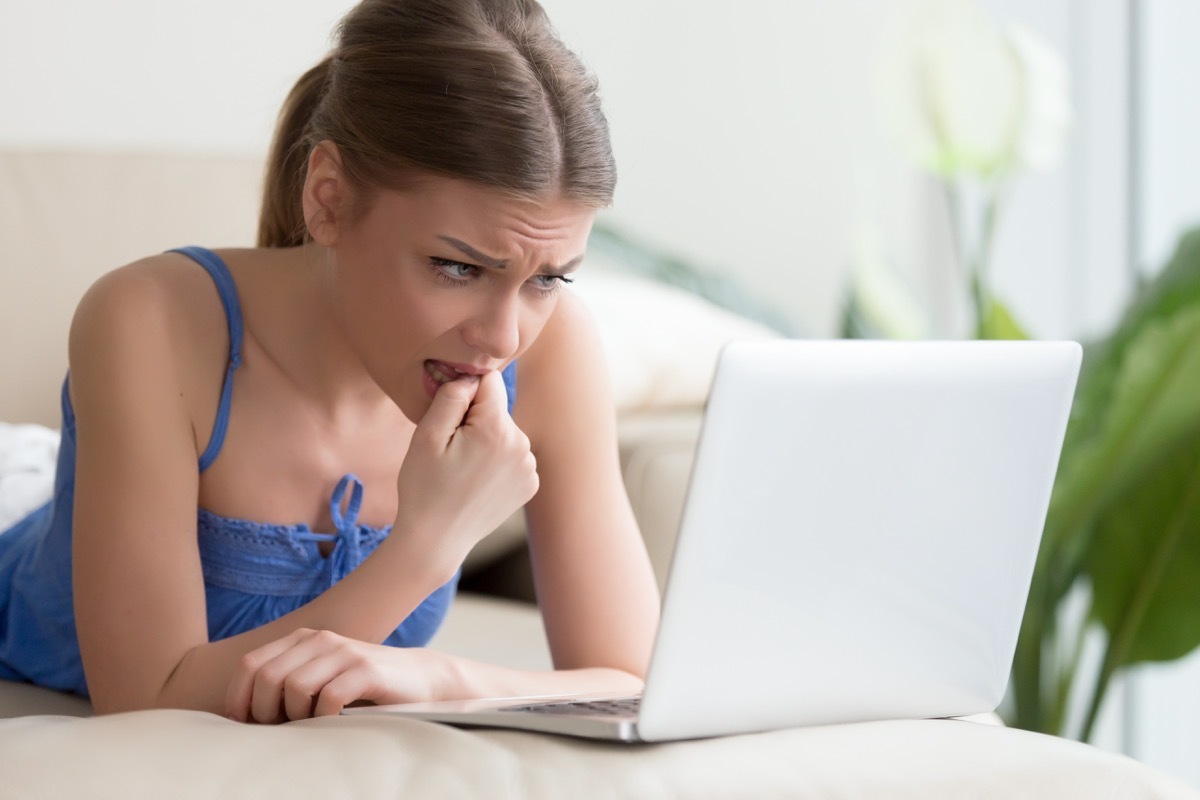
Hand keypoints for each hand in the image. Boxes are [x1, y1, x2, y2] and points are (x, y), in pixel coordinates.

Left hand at [225, 628, 446, 722]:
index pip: (250, 664)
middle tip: (281, 729)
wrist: (419, 678)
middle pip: (267, 677)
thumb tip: (241, 717)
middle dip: (265, 712)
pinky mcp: (367, 670)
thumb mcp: (319, 678)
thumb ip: (285, 685)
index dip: (239, 698)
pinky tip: (335, 721)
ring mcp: (344, 652)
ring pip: (294, 686)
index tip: (246, 725)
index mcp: (302, 640)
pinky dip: (324, 717)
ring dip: (296, 716)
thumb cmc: (361, 688)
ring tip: (310, 724)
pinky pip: (328, 698)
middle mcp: (320, 639)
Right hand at [395, 369, 538, 562]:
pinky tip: (477, 483)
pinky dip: (496, 462)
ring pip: (504, 432)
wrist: (435, 540)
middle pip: (497, 409)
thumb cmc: (423, 487)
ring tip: (462, 470)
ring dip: (486, 441)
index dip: (464, 394)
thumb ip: (452, 396)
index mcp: (497, 430)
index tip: (449, 419)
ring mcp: (530, 467)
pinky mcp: (530, 484)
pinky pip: (512, 456)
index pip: (488, 382)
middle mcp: (522, 445)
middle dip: (475, 420)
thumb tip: (472, 377)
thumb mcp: (426, 435)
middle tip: (451, 452)